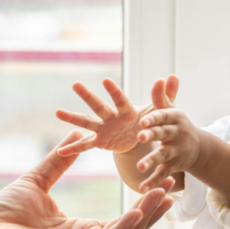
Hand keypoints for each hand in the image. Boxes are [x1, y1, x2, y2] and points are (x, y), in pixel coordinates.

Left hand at [0, 130, 173, 228]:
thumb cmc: (3, 216)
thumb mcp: (37, 181)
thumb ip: (58, 162)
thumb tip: (75, 138)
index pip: (123, 220)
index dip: (143, 203)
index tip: (159, 182)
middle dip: (153, 210)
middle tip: (171, 186)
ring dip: (145, 218)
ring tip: (162, 195)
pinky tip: (136, 213)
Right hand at [55, 76, 178, 156]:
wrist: (143, 136)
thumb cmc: (152, 120)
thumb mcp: (162, 111)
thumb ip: (167, 95)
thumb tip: (172, 76)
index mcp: (127, 109)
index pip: (121, 99)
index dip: (114, 91)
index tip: (106, 80)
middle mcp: (112, 116)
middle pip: (99, 105)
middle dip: (88, 96)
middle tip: (75, 84)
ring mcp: (104, 128)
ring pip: (87, 121)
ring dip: (72, 117)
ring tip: (57, 112)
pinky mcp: (101, 141)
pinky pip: (86, 145)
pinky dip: (74, 149)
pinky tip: (60, 152)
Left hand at [136, 103, 202, 191]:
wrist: (199, 147)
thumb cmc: (177, 124)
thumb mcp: (172, 110)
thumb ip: (162, 97)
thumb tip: (163, 77)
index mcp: (175, 118)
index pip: (164, 116)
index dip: (154, 118)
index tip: (143, 120)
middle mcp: (177, 134)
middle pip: (163, 134)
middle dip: (152, 135)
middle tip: (140, 137)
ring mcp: (176, 151)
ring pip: (162, 155)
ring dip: (151, 161)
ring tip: (140, 167)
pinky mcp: (174, 165)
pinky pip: (163, 174)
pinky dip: (153, 181)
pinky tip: (143, 188)